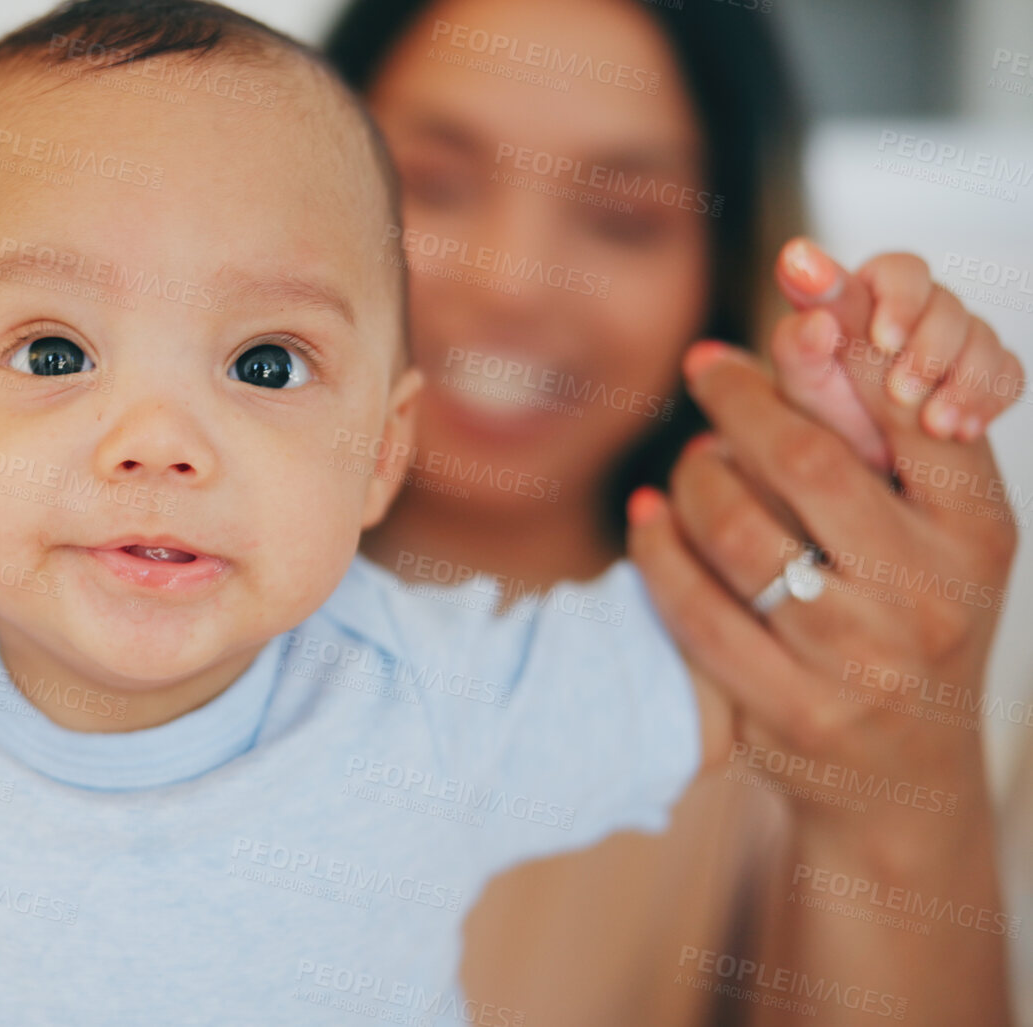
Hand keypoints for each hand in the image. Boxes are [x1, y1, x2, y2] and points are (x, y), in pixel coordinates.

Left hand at [631, 314, 1012, 864]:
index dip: (847, 342)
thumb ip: (882, 433)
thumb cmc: (912, 621)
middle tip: (704, 363)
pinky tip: (647, 519)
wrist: (904, 782)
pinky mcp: (788, 709)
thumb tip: (815, 312)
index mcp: (978, 533)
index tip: (794, 290)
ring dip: (695, 478)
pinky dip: (656, 551)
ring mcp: (857, 659)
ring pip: (738, 532)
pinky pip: (694, 607)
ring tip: (688, 461)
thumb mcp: (933, 530)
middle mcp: (929, 595)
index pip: (912, 414)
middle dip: (742, 398)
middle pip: (808, 461)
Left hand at [770, 238, 1021, 468]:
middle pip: (949, 306)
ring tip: (934, 425)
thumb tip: (796, 274)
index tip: (884, 342)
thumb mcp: (800, 378)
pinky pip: (1008, 373)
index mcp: (870, 294)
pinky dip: (989, 400)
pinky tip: (962, 430)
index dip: (901, 301)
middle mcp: (919, 309)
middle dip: (930, 353)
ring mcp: (956, 339)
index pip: (901, 271)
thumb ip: (795, 330)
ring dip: (964, 384)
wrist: (852, 457)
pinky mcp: (985, 371)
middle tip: (901, 395)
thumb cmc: (821, 407)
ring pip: (983, 340)